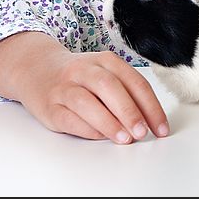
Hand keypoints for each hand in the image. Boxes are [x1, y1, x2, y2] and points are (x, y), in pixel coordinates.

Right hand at [0, 32, 168, 142]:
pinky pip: (70, 119)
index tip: (161, 127)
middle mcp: (85, 70)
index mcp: (106, 60)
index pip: (135, 82)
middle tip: (143, 132)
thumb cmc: (80, 76)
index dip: (151, 106)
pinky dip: (88, 129)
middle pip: (111, 88)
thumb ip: (126, 92)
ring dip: (109, 122)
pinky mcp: (50, 106)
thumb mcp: (105, 73)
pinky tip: (101, 136)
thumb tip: (148, 121)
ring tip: (125, 138)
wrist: (36, 69)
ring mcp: (65, 87)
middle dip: (130, 112)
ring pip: (88, 103)